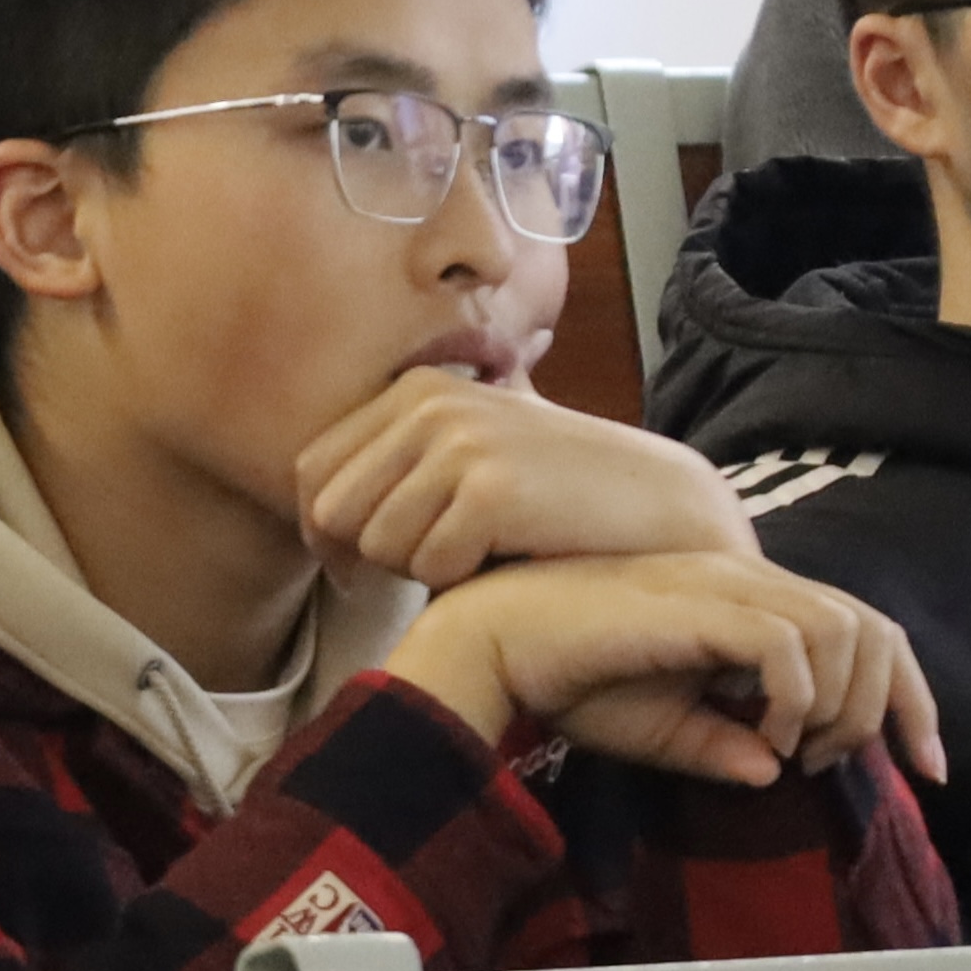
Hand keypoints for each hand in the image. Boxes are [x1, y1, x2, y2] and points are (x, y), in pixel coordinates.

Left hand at [295, 368, 752, 591]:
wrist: (658, 505)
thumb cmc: (557, 495)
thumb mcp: (472, 455)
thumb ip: (402, 466)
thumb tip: (312, 515)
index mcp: (412, 389)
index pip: (312, 471)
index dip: (323, 534)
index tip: (353, 572)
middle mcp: (427, 403)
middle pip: (334, 512)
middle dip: (371, 556)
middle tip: (432, 564)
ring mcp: (460, 441)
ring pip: (378, 545)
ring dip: (421, 570)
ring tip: (480, 552)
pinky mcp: (492, 488)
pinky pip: (430, 567)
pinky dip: (462, 581)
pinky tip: (507, 559)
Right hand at [383, 553, 946, 792]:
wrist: (497, 644)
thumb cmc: (567, 679)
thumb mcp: (659, 728)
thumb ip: (717, 743)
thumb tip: (771, 771)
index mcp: (743, 600)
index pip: (863, 627)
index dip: (908, 697)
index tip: (925, 766)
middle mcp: (744, 580)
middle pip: (874, 625)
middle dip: (890, 706)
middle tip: (837, 764)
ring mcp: (722, 585)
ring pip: (843, 629)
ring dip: (838, 704)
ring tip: (797, 751)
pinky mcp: (697, 604)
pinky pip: (786, 645)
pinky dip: (794, 699)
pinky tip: (764, 736)